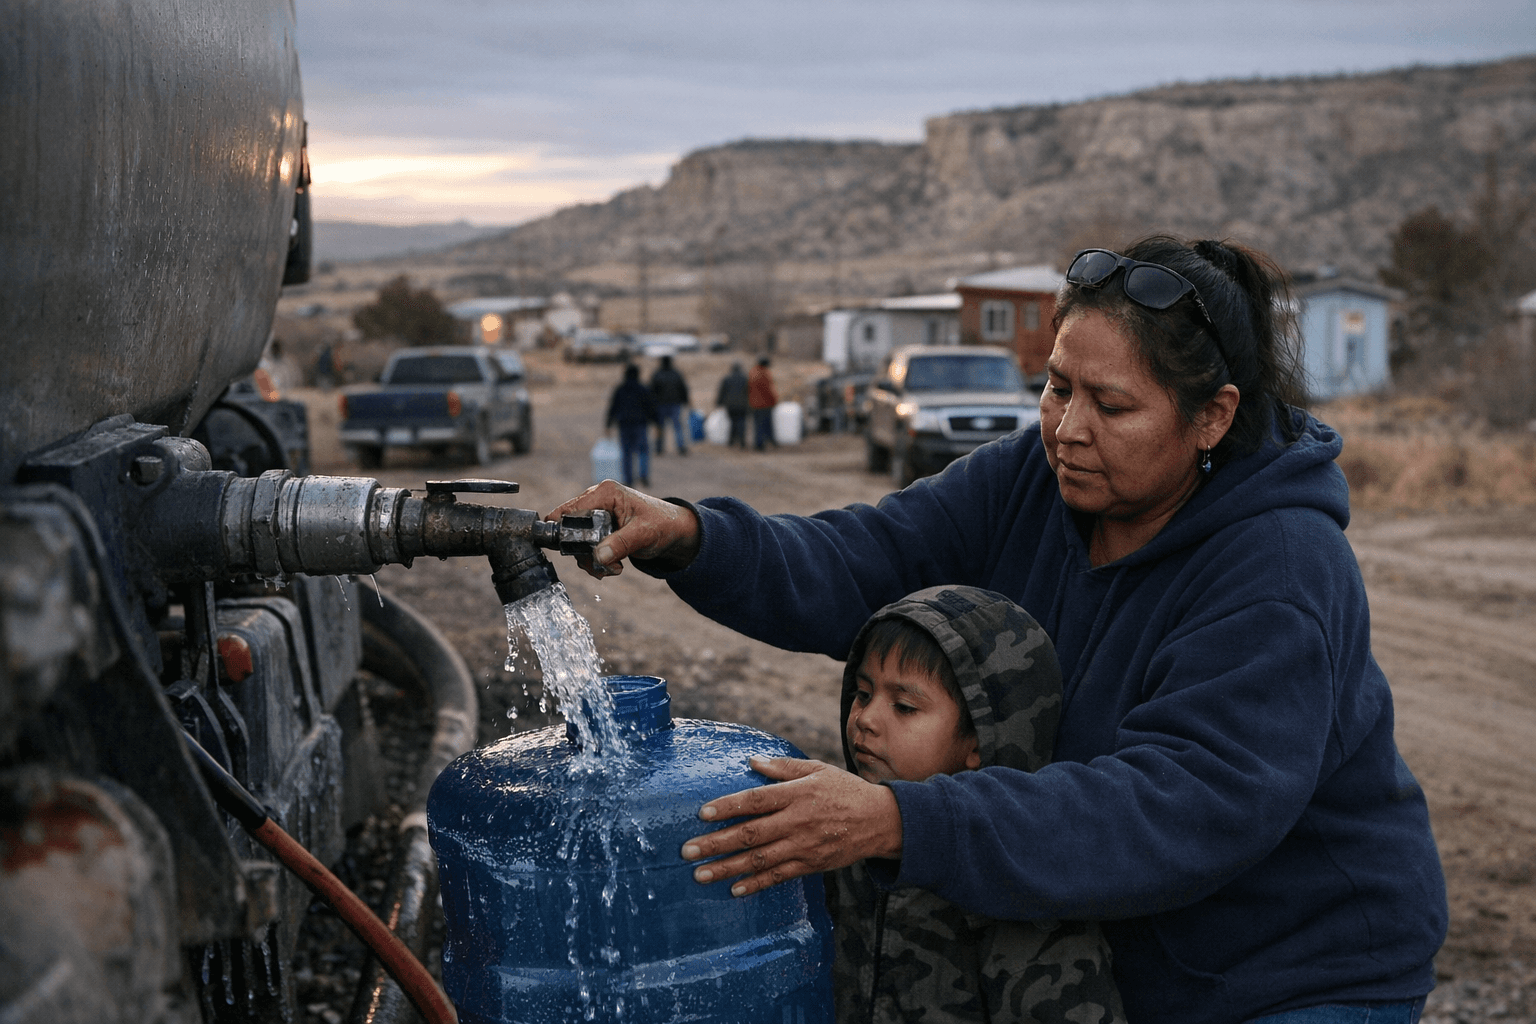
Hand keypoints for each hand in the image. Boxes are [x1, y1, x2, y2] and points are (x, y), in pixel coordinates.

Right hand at [547, 479, 699, 577]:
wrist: (673, 531)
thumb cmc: (662, 524)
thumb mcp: (643, 534)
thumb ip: (620, 544)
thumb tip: (598, 556)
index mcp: (605, 493)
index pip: (570, 510)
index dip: (567, 531)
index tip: (581, 551)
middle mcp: (596, 501)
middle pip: (568, 529)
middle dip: (584, 551)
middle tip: (604, 564)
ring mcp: (596, 516)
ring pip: (576, 543)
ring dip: (592, 560)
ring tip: (614, 567)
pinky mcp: (598, 530)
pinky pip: (586, 549)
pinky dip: (596, 561)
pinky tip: (613, 566)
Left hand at [681, 756, 901, 896]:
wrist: (880, 821)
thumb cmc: (845, 790)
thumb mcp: (817, 769)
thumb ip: (783, 767)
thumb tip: (751, 761)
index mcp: (797, 794)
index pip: (755, 800)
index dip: (728, 807)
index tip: (702, 814)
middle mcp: (797, 821)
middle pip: (750, 833)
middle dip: (715, 843)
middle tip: (687, 850)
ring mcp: (803, 846)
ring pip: (759, 859)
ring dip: (727, 867)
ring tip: (700, 873)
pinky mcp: (810, 864)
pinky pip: (778, 876)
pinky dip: (756, 884)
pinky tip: (733, 889)